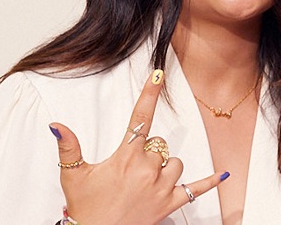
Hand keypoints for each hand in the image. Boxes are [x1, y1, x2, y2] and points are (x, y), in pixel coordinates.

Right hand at [50, 69, 226, 224]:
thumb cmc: (85, 206)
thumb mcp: (73, 175)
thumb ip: (69, 147)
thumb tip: (56, 125)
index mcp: (125, 157)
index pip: (140, 117)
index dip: (149, 94)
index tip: (159, 74)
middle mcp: (147, 168)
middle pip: (158, 145)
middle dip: (147, 152)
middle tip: (128, 170)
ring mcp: (161, 186)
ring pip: (175, 162)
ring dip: (165, 167)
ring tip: (144, 182)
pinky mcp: (171, 202)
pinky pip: (197, 189)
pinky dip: (210, 182)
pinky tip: (224, 174)